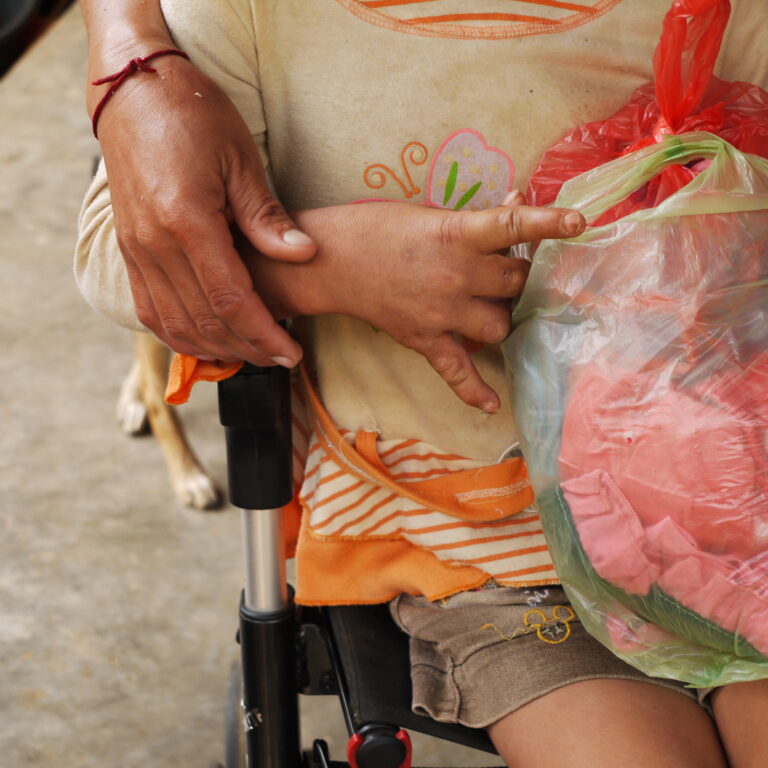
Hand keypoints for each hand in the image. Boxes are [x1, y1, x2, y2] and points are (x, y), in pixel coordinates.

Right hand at [93, 54, 315, 365]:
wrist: (132, 90)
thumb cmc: (193, 115)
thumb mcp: (241, 159)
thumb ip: (268, 217)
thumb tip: (305, 254)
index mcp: (186, 220)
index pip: (231, 299)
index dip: (263, 333)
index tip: (290, 352)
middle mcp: (154, 244)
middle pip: (205, 320)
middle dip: (247, 348)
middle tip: (280, 358)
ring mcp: (135, 249)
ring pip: (175, 324)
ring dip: (215, 348)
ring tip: (251, 355)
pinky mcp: (128, 250)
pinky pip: (150, 309)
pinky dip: (179, 334)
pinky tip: (207, 341)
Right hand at [245, 197, 584, 410]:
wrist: (331, 262)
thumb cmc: (377, 228)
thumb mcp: (428, 212)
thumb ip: (475, 219)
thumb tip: (517, 204)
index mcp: (457, 235)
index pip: (514, 227)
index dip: (550, 222)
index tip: (580, 221)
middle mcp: (457, 276)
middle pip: (516, 281)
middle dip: (519, 275)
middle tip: (508, 269)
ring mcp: (442, 313)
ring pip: (500, 324)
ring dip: (503, 315)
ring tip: (491, 305)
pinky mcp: (425, 340)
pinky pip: (456, 372)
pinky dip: (475, 391)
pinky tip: (493, 405)